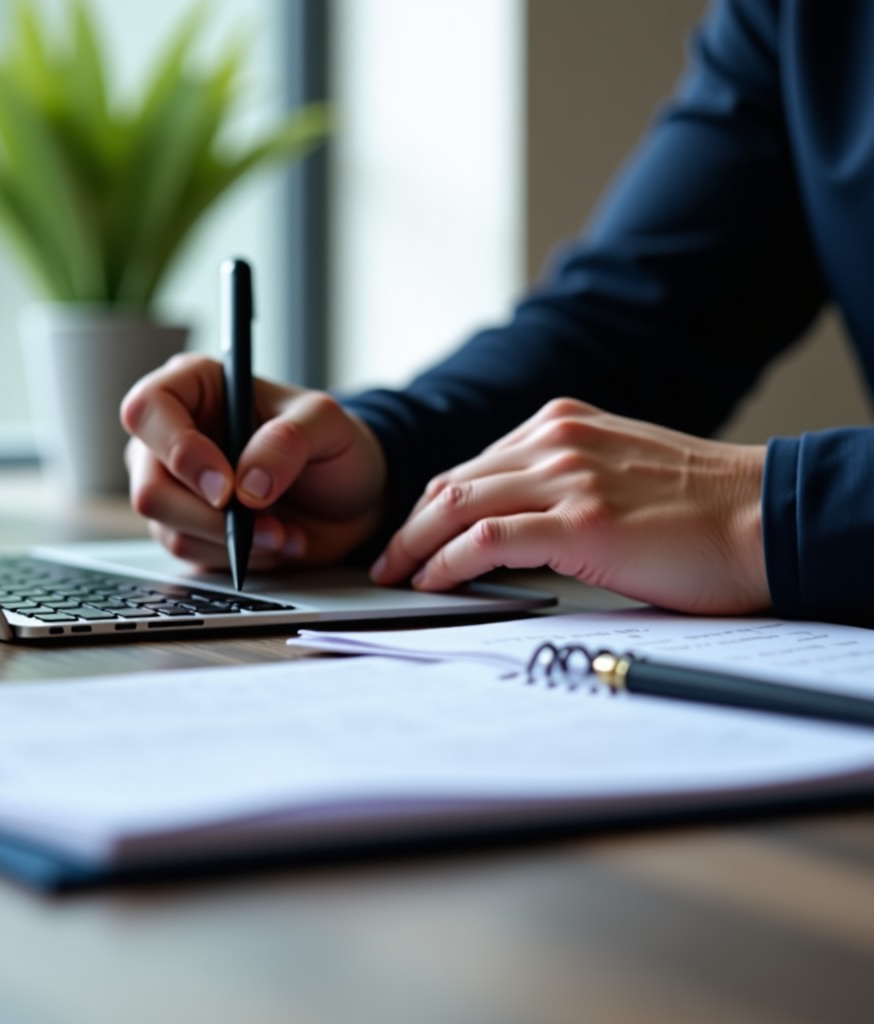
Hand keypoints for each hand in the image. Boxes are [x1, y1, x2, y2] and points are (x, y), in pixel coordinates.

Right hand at [121, 354, 386, 570]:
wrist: (351, 500)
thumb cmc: (332, 446)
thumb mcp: (326, 425)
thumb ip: (288, 441)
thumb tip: (247, 485)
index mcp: (195, 385)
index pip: (148, 409)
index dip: (178, 451)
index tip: (226, 487)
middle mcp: (173, 434)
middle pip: (149, 486)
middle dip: (209, 516)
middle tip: (265, 522)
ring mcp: (175, 484)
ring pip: (167, 528)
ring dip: (233, 541)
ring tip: (284, 532)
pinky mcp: (187, 527)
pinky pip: (192, 553)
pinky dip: (239, 557)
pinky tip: (277, 542)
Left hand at [370, 397, 769, 614]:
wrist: (767, 515)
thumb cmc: (699, 507)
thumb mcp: (618, 469)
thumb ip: (563, 480)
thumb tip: (513, 523)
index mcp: (561, 424)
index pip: (472, 466)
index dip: (432, 507)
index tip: (412, 536)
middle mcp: (555, 441)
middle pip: (452, 483)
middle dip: (410, 527)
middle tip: (387, 561)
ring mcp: (567, 476)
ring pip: (457, 506)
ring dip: (416, 546)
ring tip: (396, 577)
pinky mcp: (580, 520)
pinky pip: (487, 539)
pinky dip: (448, 563)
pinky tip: (434, 582)